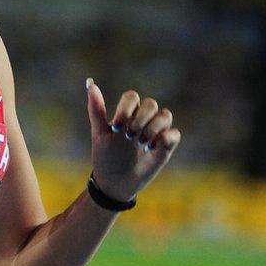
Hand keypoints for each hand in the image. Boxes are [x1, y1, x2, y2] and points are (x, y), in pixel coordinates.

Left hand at [85, 78, 181, 201]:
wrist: (115, 182)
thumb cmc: (105, 156)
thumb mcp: (99, 133)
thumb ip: (96, 109)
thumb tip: (90, 83)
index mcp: (126, 113)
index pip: (132, 97)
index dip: (126, 108)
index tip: (116, 127)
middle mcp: (143, 119)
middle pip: (150, 104)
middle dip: (140, 118)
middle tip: (129, 136)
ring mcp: (156, 131)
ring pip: (165, 115)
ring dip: (153, 127)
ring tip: (141, 142)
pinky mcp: (166, 145)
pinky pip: (175, 134)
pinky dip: (165, 138)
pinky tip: (151, 148)